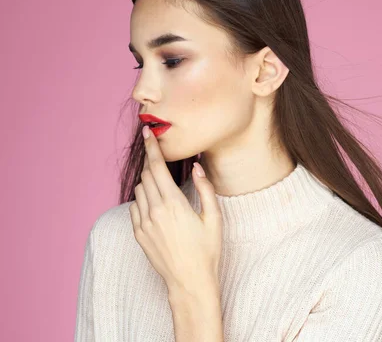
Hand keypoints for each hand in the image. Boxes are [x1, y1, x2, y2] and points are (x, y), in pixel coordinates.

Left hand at [129, 125, 222, 293]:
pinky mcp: (139, 234)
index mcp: (174, 203)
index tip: (147, 133)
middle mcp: (155, 210)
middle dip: (151, 161)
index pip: (157, 167)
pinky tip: (156, 204)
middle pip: (146, 175)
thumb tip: (197, 166)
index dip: (151, 147)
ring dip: (148, 181)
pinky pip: (135, 207)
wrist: (189, 281)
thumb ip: (205, 188)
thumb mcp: (214, 218)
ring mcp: (144, 223)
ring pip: (139, 189)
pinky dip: (143, 199)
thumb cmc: (207, 250)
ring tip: (163, 184)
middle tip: (158, 153)